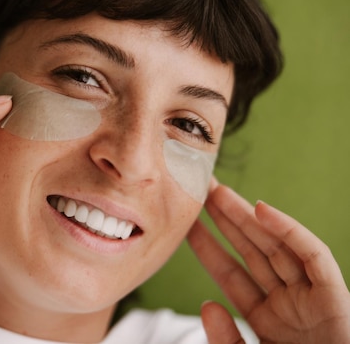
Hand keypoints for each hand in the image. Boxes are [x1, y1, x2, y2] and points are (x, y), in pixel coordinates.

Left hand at [187, 182, 349, 343]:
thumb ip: (227, 340)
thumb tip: (207, 306)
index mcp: (268, 320)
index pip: (231, 274)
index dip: (208, 248)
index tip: (185, 225)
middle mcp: (289, 304)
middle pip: (252, 252)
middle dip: (226, 221)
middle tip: (200, 191)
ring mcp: (312, 300)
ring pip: (277, 247)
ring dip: (249, 217)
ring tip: (219, 192)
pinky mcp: (336, 300)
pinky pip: (314, 258)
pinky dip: (291, 233)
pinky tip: (263, 210)